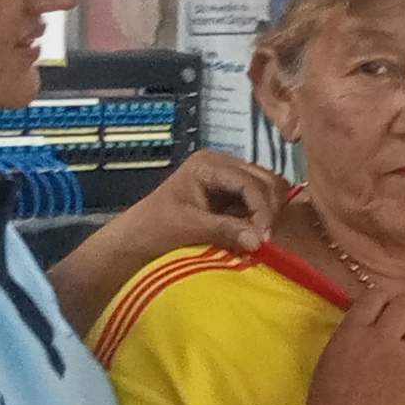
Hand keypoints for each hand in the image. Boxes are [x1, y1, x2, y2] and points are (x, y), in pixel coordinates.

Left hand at [125, 150, 290, 261]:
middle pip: (266, 180)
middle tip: (264, 239)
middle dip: (269, 210)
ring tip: (258, 237)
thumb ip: (224, 229)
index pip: (250, 181)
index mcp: (208, 164)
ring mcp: (229, 178)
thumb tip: (259, 240)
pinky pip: (259, 202)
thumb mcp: (188, 227)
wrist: (136, 239)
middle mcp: (222, 164)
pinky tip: (253, 234)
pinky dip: (261, 218)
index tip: (264, 238)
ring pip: (269, 190)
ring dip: (268, 214)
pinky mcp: (232, 194)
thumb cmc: (154, 228)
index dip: (262, 209)